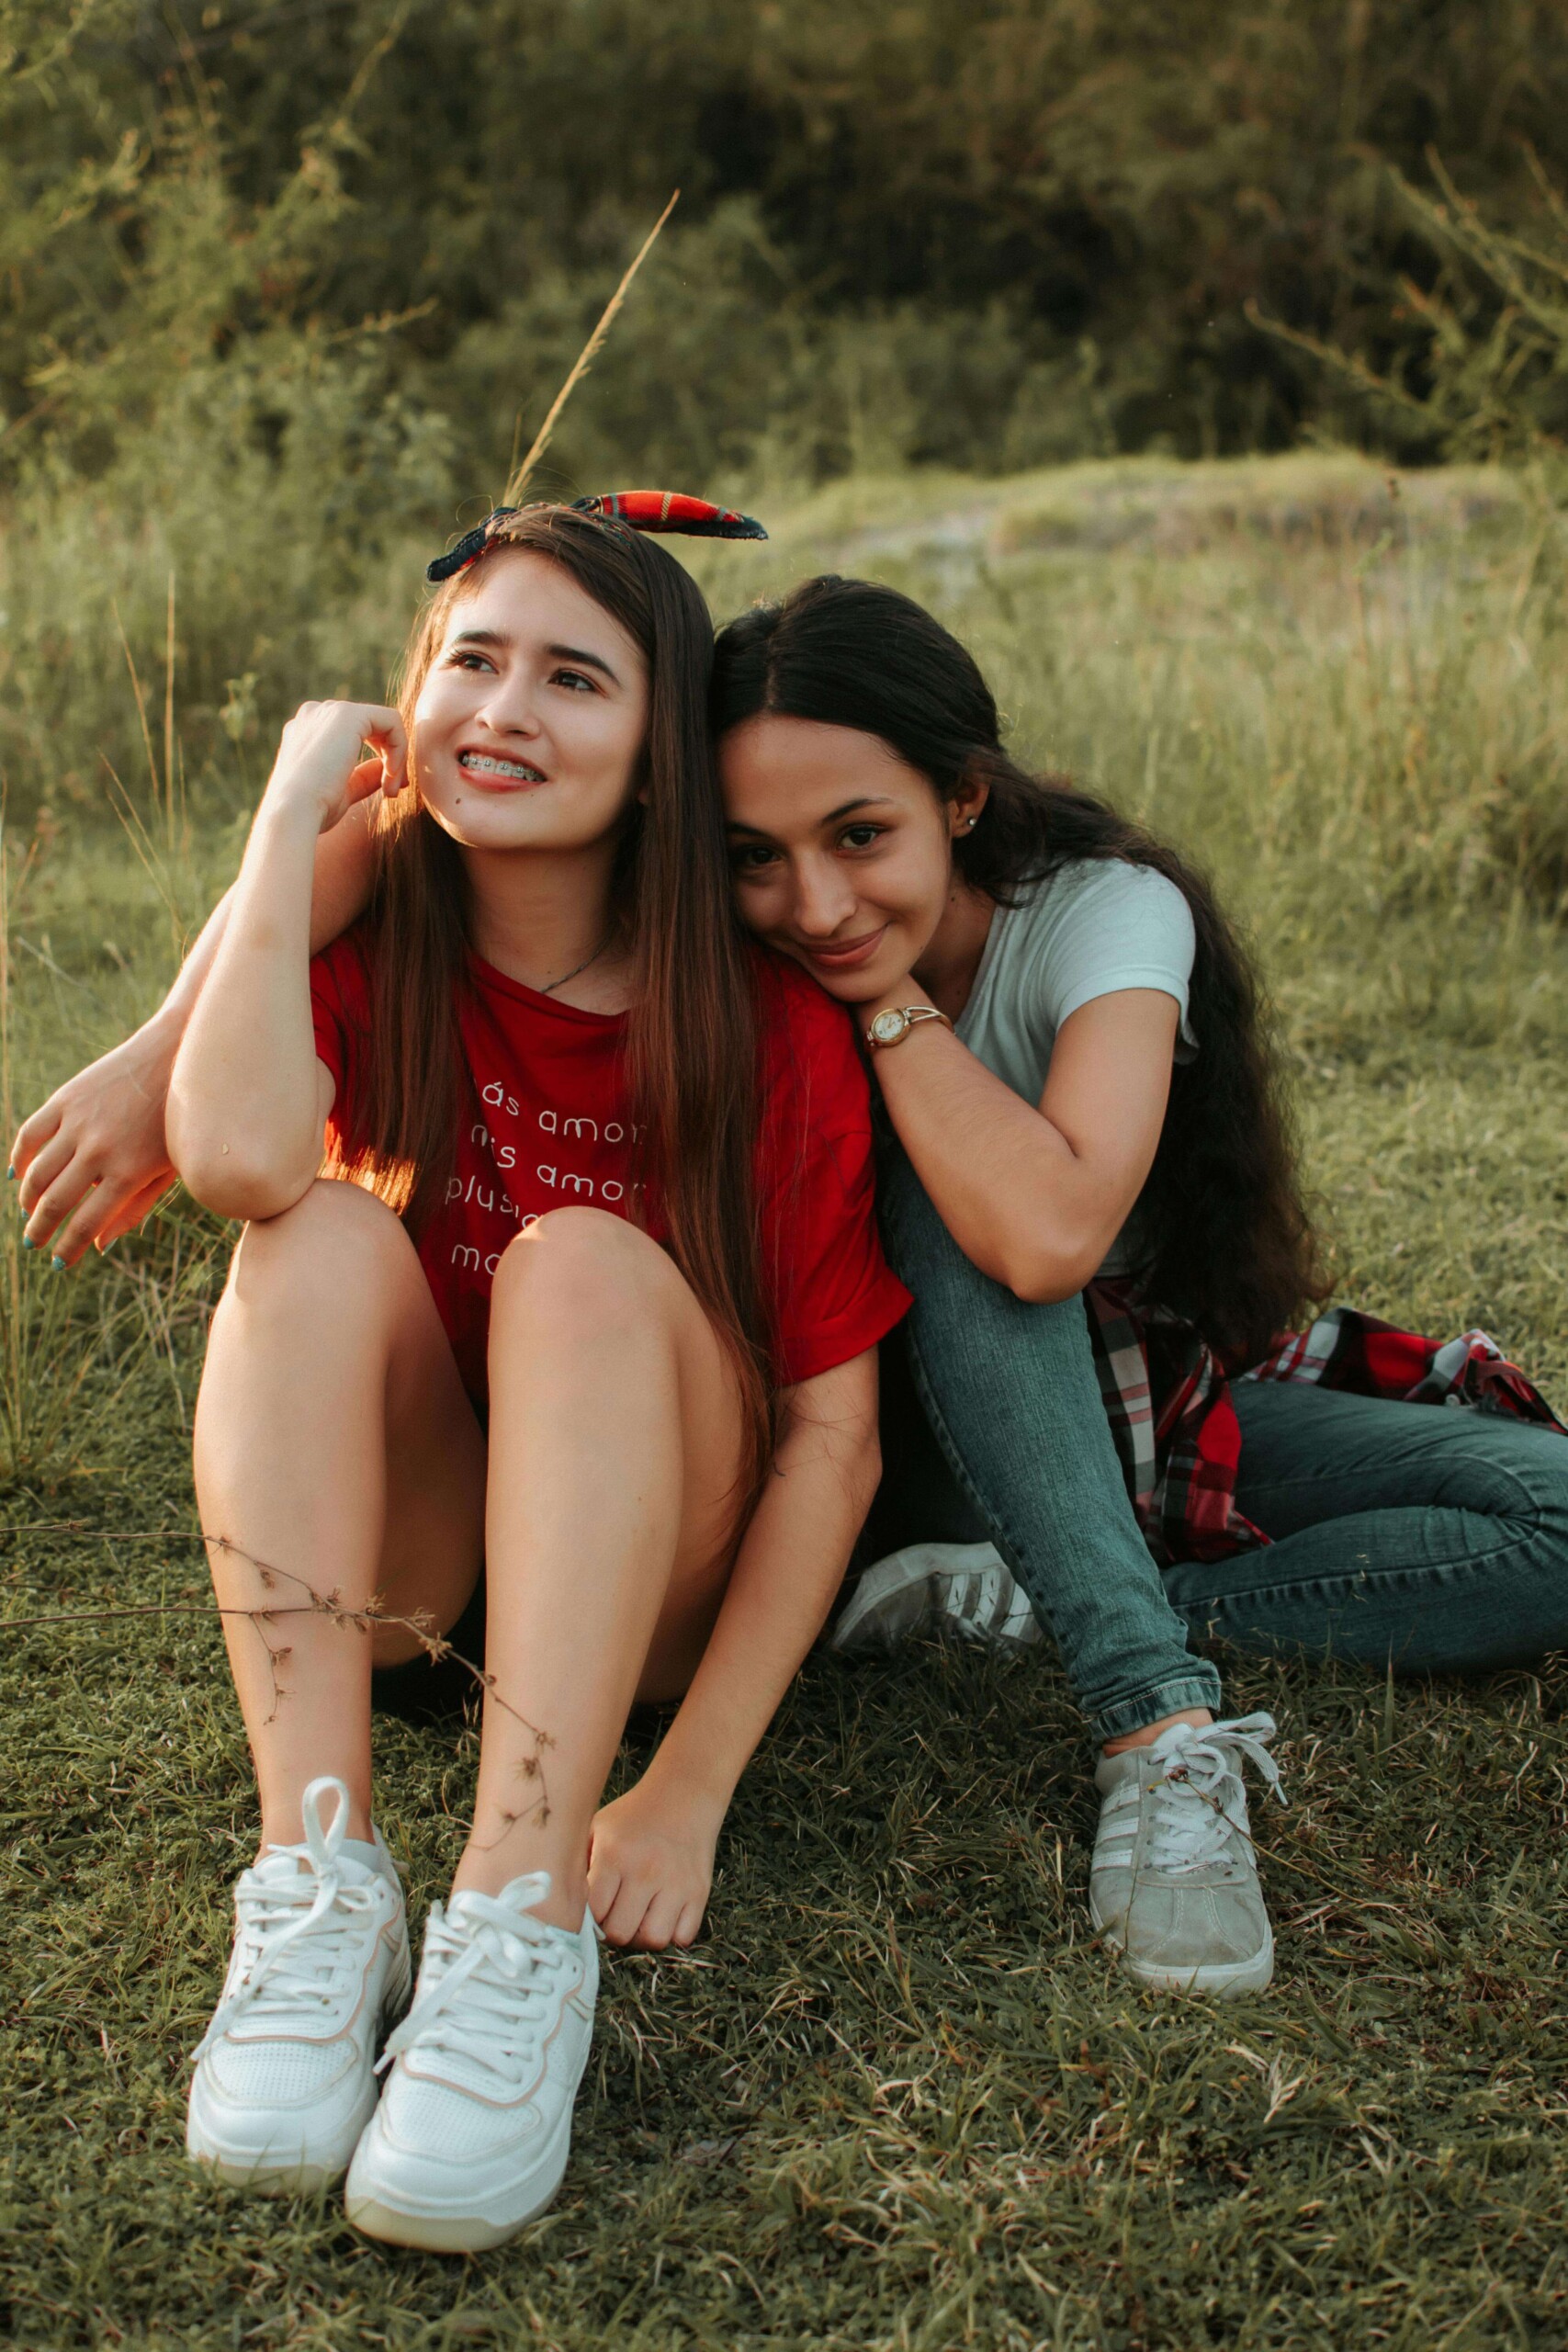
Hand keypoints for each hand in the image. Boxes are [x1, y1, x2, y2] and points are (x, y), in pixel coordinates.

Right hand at [10, 1022, 179, 1264]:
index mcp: (129, 1173)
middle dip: (40, 1230)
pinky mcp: (66, 1099)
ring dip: (27, 1199)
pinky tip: (18, 1174)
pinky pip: (31, 1135)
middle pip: (55, 1203)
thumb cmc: (180, 1123)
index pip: (87, 1224)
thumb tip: (101, 1245)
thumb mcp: (168, 1170)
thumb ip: (135, 1208)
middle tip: (34, 1243)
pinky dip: (19, 1157)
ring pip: (37, 1172)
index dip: (68, 1249)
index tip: (59, 1262)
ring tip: (28, 1213)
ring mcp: (79, 1124)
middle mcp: (99, 1151)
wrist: (175, 1059)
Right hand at [261, 700, 407, 836]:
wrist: (294, 811)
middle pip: (371, 726)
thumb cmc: (313, 810)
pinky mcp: (347, 714)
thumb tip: (386, 768)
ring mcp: (329, 710)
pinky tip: (390, 774)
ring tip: (391, 789)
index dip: (380, 759)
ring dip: (397, 757)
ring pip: (384, 723)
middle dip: (392, 758)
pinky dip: (400, 748)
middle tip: (393, 791)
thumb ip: (363, 776)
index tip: (388, 791)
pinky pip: (391, 721)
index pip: (355, 734)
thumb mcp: (343, 791)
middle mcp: (315, 714)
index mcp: (307, 731)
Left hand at [587, 1777, 723, 1949]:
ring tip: (638, 1919)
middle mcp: (646, 1870)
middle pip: (620, 1932)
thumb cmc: (633, 1816)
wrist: (684, 1794)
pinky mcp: (699, 1891)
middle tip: (615, 1917)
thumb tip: (564, 1906)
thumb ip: (579, 1865)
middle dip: (613, 1931)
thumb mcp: (598, 1828)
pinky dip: (671, 1934)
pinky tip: (663, 1915)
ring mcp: (676, 1882)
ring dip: (642, 1936)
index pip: (594, 1912)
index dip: (590, 1919)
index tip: (594, 1910)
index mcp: (614, 1854)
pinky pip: (683, 1936)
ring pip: (653, 1939)